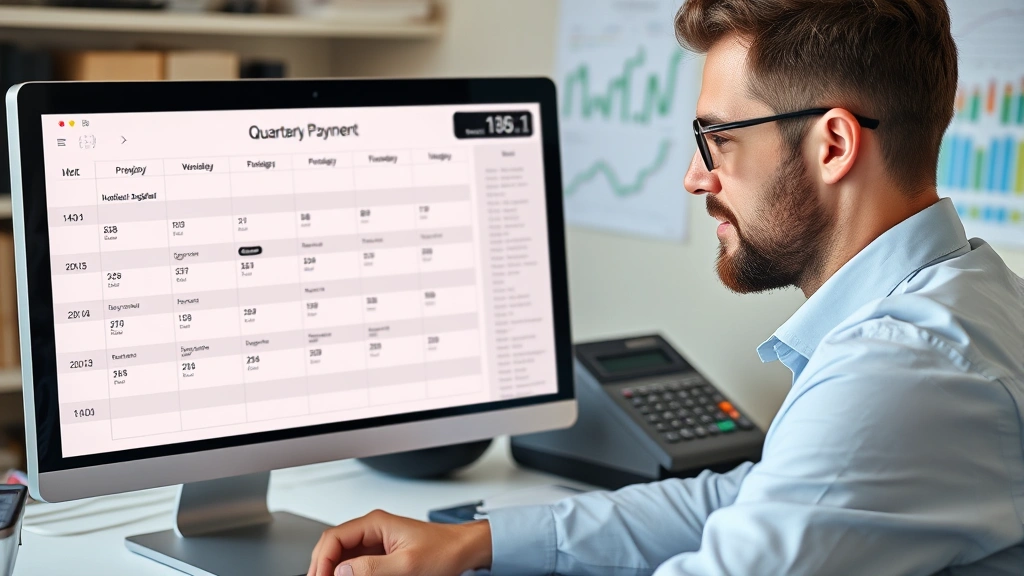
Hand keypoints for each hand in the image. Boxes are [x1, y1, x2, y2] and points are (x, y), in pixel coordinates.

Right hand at [308, 509, 492, 575]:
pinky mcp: (381, 554)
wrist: (463, 550)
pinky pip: (355, 563)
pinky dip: (347, 573)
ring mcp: (376, 542)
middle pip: (333, 546)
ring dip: (334, 570)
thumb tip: (341, 571)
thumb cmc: (444, 551)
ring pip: (342, 555)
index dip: (322, 560)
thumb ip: (372, 568)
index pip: (334, 538)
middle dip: (323, 566)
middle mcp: (373, 530)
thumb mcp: (407, 564)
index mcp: (376, 523)